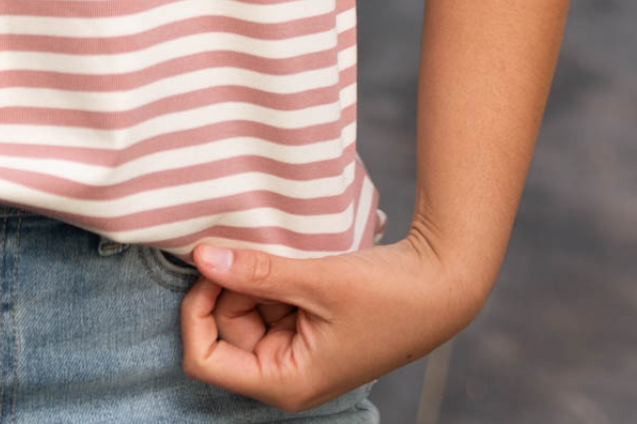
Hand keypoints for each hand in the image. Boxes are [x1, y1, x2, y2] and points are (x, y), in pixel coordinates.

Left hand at [176, 234, 487, 412]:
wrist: (439, 285)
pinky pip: (268, 300)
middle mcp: (285, 373)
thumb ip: (255, 272)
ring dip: (255, 278)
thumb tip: (200, 256)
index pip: (204, 359)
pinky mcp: (306, 327)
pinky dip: (272, 277)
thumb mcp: (316, 281)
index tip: (212, 269)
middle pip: (224, 329)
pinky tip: (296, 260)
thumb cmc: (387, 296)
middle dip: (233, 287)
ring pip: (244, 310)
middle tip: (261, 254)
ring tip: (290, 258)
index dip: (197, 312)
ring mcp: (296, 350)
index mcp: (285, 382)